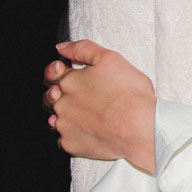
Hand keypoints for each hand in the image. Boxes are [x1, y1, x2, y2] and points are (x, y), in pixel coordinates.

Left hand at [46, 40, 157, 171]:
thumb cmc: (129, 93)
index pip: (52, 74)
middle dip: (62, 95)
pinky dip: (74, 134)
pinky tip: (91, 130)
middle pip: (51, 97)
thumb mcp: (109, 58)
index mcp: (68, 81)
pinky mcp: (70, 144)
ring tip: (90, 115)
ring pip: (56, 118)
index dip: (62, 72)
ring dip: (67, 115)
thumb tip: (61, 48)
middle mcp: (60, 104)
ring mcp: (64, 126)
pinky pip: (64, 139)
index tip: (75, 75)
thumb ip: (82, 49)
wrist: (140, 128)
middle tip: (88, 97)